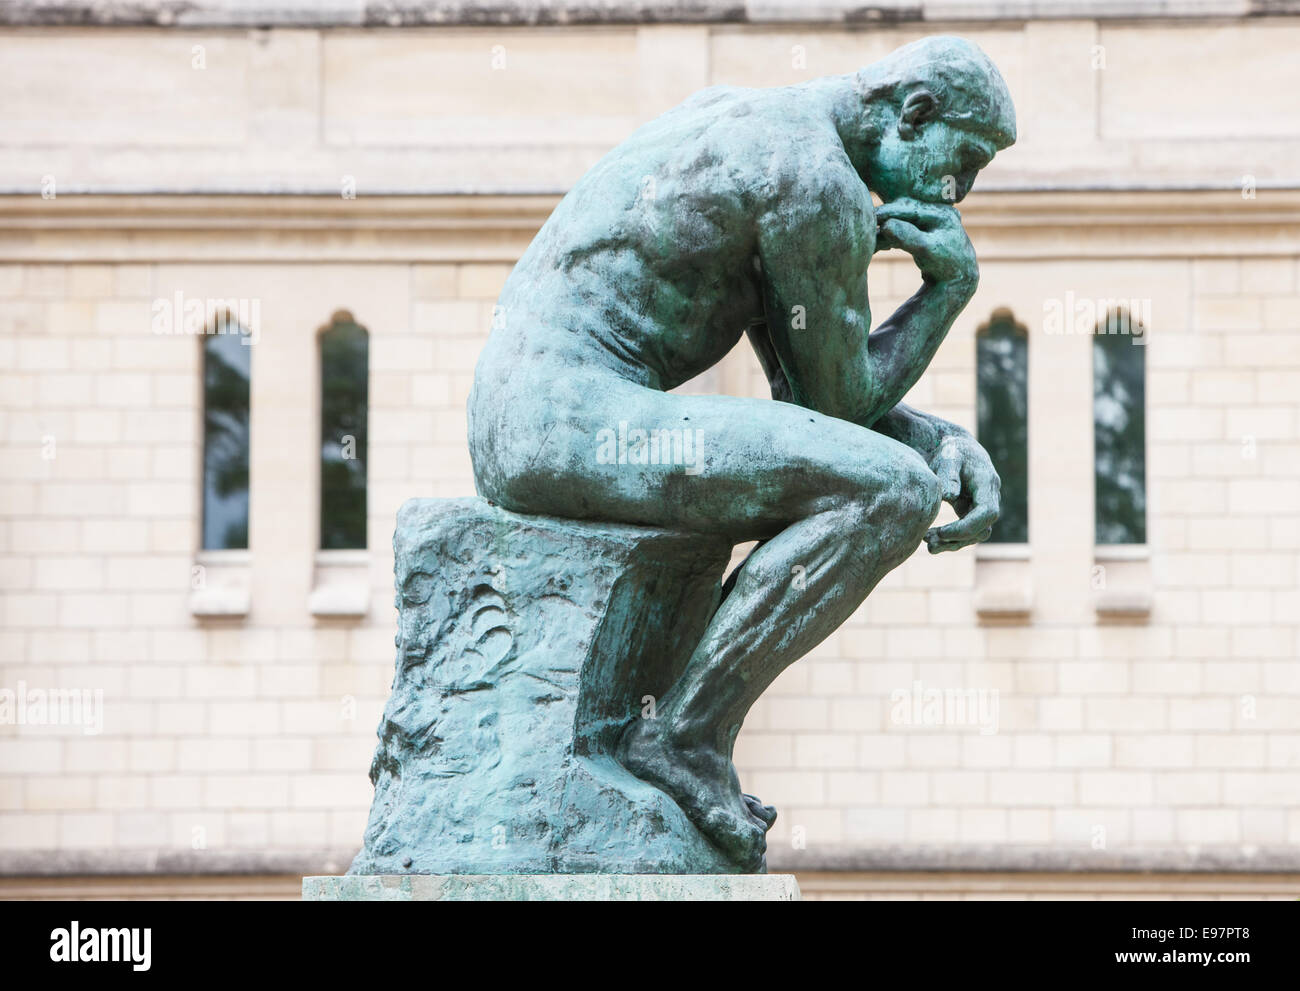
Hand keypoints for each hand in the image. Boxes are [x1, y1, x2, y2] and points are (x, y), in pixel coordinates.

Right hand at [875, 198, 977, 292]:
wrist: (959, 282)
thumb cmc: (946, 267)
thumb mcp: (927, 252)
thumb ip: (908, 237)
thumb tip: (886, 226)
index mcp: (941, 213)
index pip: (908, 208)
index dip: (886, 213)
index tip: (865, 218)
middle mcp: (939, 212)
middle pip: (903, 212)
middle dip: (883, 220)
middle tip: (863, 229)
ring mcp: (933, 221)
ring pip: (902, 221)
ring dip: (885, 230)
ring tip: (870, 241)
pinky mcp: (927, 231)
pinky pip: (905, 229)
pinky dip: (892, 236)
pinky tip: (880, 245)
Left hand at [924, 430, 999, 553]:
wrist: (955, 448)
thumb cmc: (951, 451)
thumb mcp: (948, 458)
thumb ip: (949, 475)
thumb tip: (949, 496)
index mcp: (987, 483)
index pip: (987, 513)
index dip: (967, 527)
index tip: (942, 533)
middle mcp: (990, 497)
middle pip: (983, 528)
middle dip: (958, 538)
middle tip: (929, 540)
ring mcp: (983, 507)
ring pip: (975, 534)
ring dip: (953, 542)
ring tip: (928, 544)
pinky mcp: (972, 512)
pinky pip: (967, 532)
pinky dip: (951, 539)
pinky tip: (931, 541)